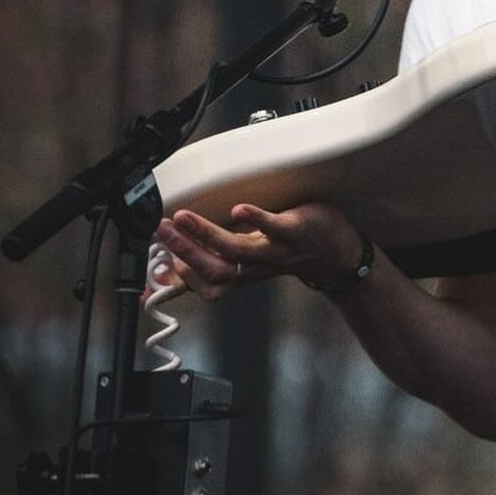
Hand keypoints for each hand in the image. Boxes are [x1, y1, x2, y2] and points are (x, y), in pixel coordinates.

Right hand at [152, 202, 365, 301]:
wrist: (338, 254)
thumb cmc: (289, 252)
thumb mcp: (248, 263)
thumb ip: (210, 265)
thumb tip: (168, 272)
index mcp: (241, 272)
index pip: (205, 285)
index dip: (181, 277)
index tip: (157, 260)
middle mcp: (255, 266)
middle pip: (214, 270)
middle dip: (183, 252)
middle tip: (162, 231)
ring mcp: (275, 250)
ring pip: (235, 251)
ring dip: (205, 235)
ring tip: (183, 217)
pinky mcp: (294, 230)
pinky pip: (273, 227)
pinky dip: (254, 219)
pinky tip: (237, 209)